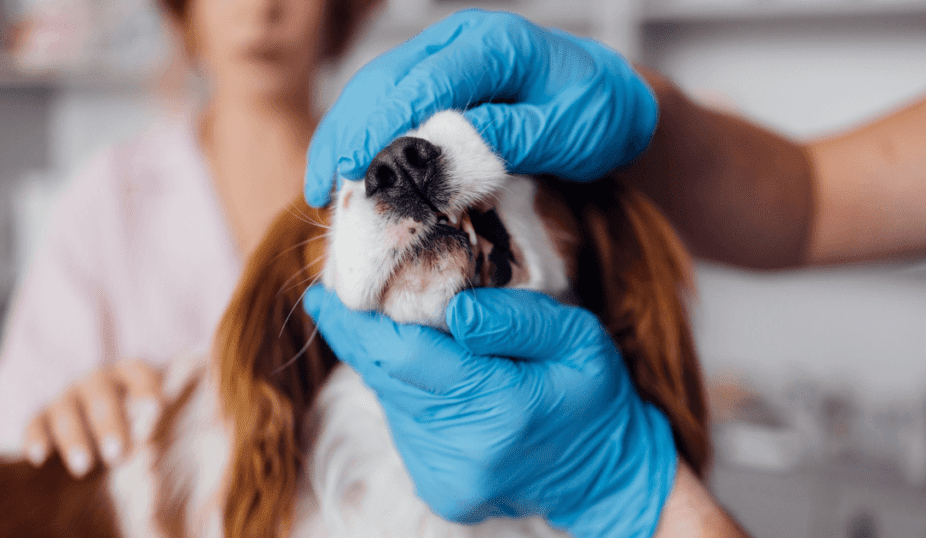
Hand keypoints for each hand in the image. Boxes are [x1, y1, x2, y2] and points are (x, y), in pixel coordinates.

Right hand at [23, 359, 163, 477]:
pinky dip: (36, 439)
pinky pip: (35, 423)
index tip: (156, 411)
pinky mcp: (42, 416)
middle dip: (109, 424)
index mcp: (131, 374)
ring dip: (74, 438)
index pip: (139, 373)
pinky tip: (39, 459)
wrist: (106, 439)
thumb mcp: (157, 421)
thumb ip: (163, 423)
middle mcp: (97, 380)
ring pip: (66, 411)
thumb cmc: (144, 427)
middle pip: (100, 395)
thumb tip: (176, 428)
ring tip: (84, 468)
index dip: (146, 389)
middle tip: (118, 454)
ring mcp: (68, 396)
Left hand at [303, 285, 676, 537]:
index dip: (355, 325)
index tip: (321, 294)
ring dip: (389, 365)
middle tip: (341, 299)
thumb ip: (519, 320)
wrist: (605, 474)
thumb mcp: (579, 340)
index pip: (402, 356)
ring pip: (391, 401)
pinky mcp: (440, 488)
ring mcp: (446, 476)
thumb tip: (456, 311)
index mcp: (499, 408)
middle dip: (361, 337)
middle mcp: (462, 451)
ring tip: (402, 332)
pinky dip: (408, 395)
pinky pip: (405, 425)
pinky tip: (433, 378)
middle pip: (387, 378)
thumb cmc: (594, 396)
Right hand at [304, 9, 657, 206]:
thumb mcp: (569, 130)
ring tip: (321, 186)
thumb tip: (449, 148)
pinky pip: (388, 105)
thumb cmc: (597, 115)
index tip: (354, 164)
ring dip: (344, 135)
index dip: (383, 123)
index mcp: (495, 45)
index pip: (425, 81)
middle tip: (323, 183)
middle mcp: (460, 43)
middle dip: (348, 131)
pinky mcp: (436, 83)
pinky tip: (345, 171)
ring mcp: (444, 60)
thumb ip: (513, 136)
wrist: (612, 103)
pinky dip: (363, 138)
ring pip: (376, 91)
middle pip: (385, 80)